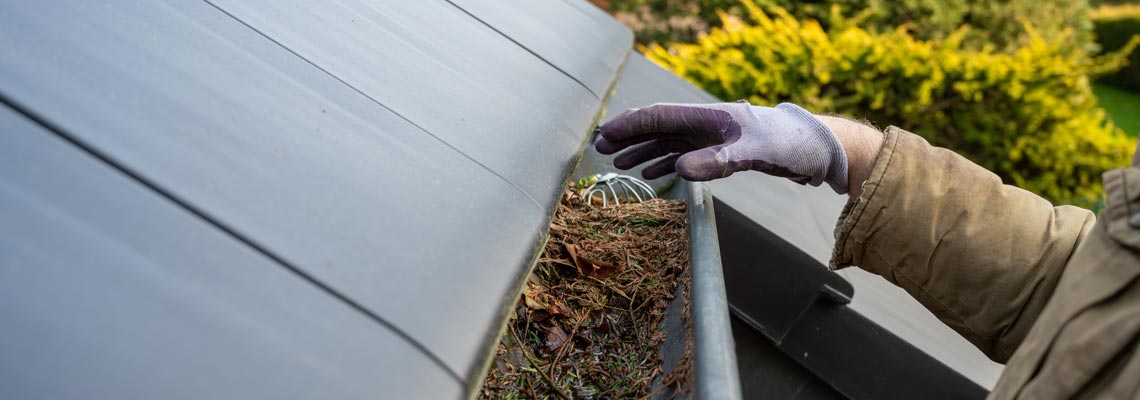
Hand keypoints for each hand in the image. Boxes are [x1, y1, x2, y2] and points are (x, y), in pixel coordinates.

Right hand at [596, 102, 850, 193]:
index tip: (606, 136)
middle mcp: (706, 123)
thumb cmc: (788, 144)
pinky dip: (665, 163)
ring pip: (668, 141)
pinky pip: (685, 155)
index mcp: (709, 116)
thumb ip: (716, 161)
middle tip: (601, 150)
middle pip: (658, 127)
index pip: (659, 117)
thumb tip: (679, 170)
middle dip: (629, 137)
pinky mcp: (722, 151)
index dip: (630, 126)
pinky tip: (652, 174)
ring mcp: (713, 137)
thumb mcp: (753, 153)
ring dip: (644, 151)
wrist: (815, 149)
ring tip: (619, 163)